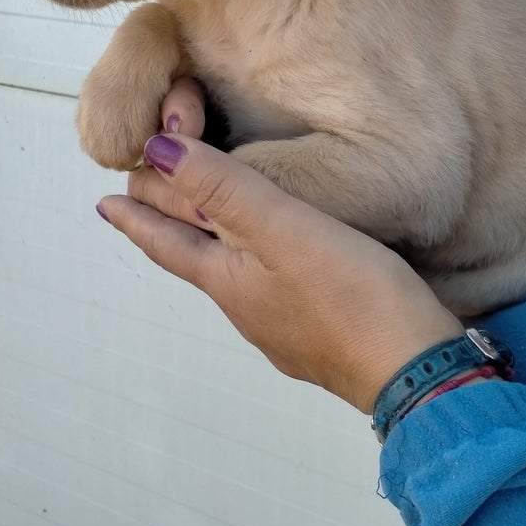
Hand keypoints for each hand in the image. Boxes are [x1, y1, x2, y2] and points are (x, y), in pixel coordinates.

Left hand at [95, 80, 464, 412]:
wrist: (417, 373)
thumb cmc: (357, 302)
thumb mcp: (284, 231)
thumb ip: (223, 189)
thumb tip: (158, 152)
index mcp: (229, 280)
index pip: (166, 240)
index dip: (137, 215)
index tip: (108, 201)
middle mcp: (247, 307)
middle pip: (193, 255)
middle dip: (165, 221)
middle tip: (144, 197)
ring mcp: (282, 326)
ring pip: (230, 274)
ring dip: (206, 243)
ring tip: (200, 227)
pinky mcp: (318, 332)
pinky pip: (268, 289)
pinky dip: (251, 264)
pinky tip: (274, 266)